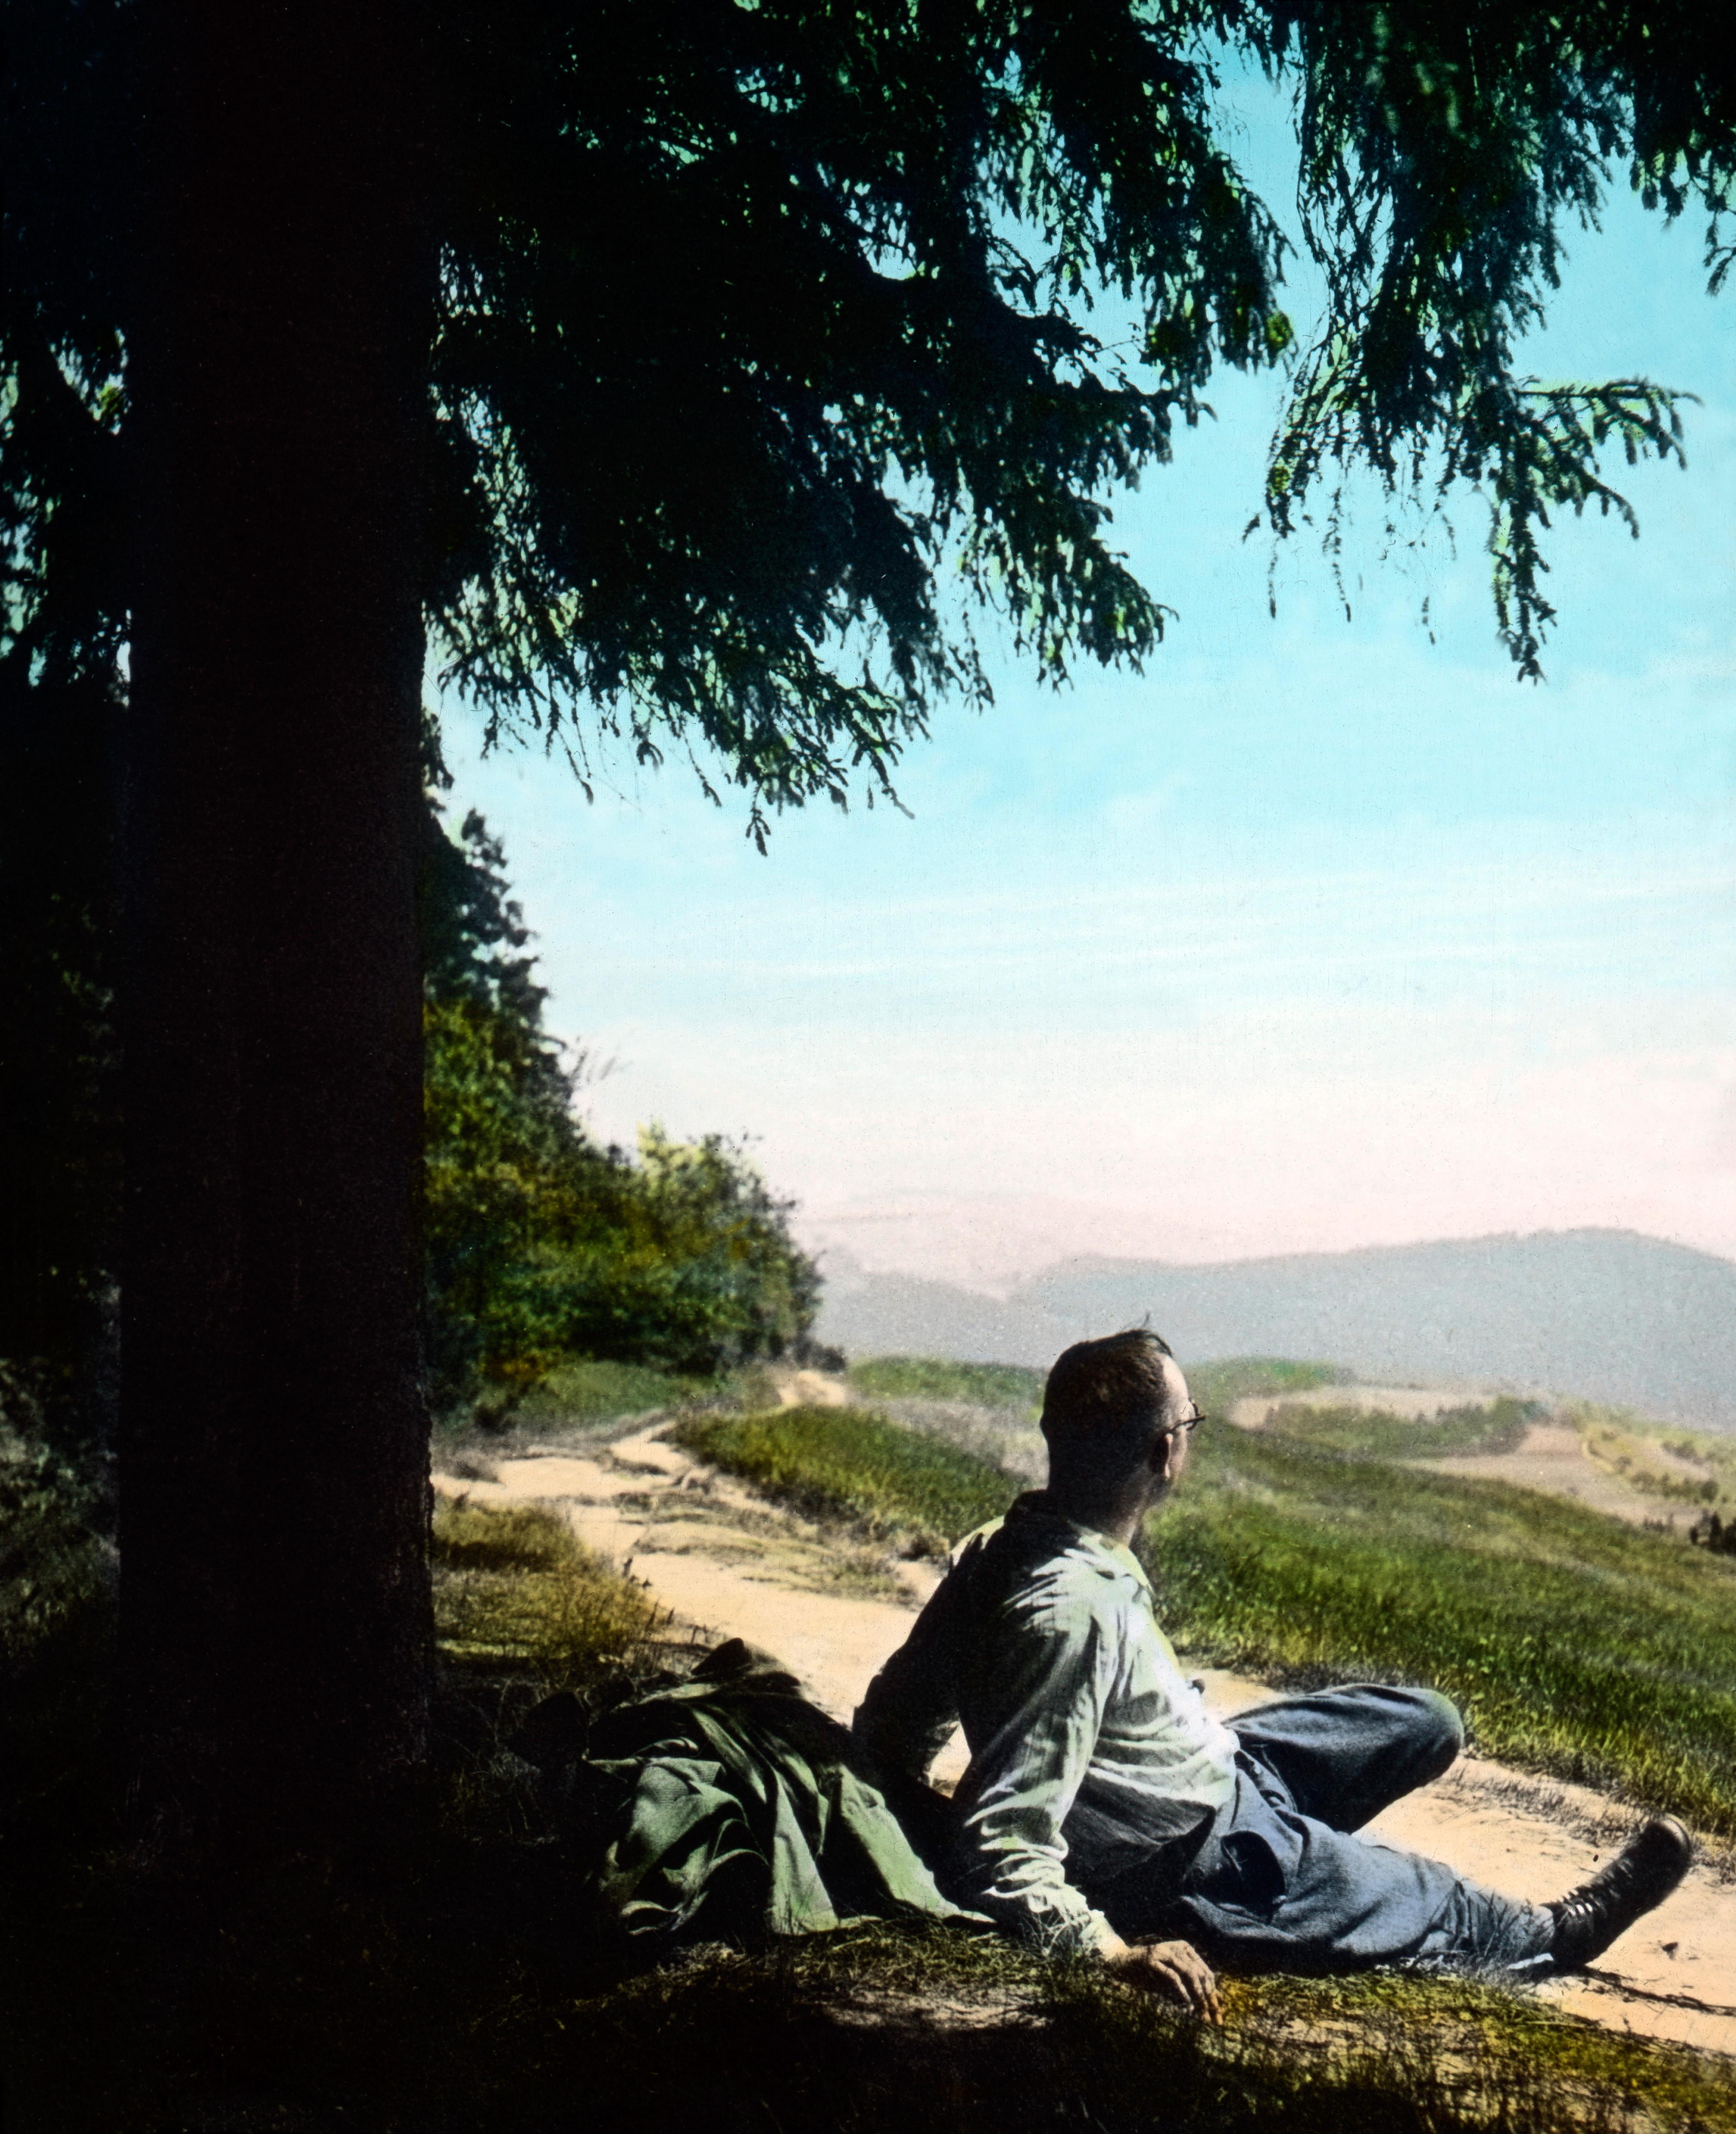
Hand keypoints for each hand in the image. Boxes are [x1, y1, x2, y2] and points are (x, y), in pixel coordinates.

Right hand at [1103, 1934, 1219, 2020]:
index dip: (1212, 1989)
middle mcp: (1176, 1947)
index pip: (1205, 1969)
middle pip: (1199, 1971)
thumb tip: (1210, 1996)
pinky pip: (1173, 1976)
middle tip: (1211, 2011)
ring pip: (1189, 1972)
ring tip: (1201, 2007)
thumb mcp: (1173, 1972)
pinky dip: (1182, 1991)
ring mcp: (1163, 1951)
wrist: (1125, 1962)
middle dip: (1207, 1993)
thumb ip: (1189, 1980)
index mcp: (1184, 1947)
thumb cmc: (1152, 1970)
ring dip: (1197, 1992)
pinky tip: (1186, 2002)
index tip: (1216, 2006)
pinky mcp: (1153, 1960)